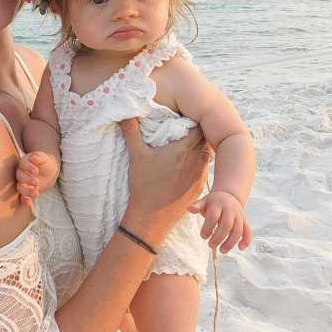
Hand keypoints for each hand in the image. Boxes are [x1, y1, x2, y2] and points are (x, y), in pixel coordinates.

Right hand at [15, 151, 58, 205]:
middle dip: (27, 180)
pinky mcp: (25, 192)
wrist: (48, 170)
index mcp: (24, 163)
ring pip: (20, 188)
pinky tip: (29, 203)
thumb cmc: (45, 162)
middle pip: (20, 177)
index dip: (28, 168)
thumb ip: (39, 157)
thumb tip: (33, 157)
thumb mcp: (44, 158)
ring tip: (36, 192)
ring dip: (26, 191)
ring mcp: (22, 183)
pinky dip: (24, 200)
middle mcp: (20, 173)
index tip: (36, 171)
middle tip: (37, 182)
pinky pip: (21, 197)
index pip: (23, 165)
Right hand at [118, 118, 208, 242]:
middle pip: (205, 140)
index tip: (185, 119)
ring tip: (187, 146)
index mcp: (182, 151)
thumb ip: (131, 132)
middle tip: (186, 130)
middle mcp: (195, 161)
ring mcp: (199, 176)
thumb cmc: (144, 185)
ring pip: (206, 154)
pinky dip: (198, 163)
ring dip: (199, 148)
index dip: (194, 122)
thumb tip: (124, 113)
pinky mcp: (199, 188)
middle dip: (198, 133)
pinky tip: (186, 165)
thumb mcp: (136, 156)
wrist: (151, 217)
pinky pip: (204, 169)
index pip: (199, 128)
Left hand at [188, 189, 252, 252]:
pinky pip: (248, 231)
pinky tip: (240, 248)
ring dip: (231, 242)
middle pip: (226, 225)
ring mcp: (239, 215)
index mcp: (218, 204)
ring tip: (222, 250)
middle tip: (211, 245)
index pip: (213, 216)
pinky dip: (246, 240)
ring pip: (238, 230)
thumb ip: (197, 205)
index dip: (208, 227)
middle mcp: (230, 210)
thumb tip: (189, 208)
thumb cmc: (214, 202)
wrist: (229, 196)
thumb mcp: (204, 201)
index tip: (203, 236)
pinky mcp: (245, 221)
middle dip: (219, 237)